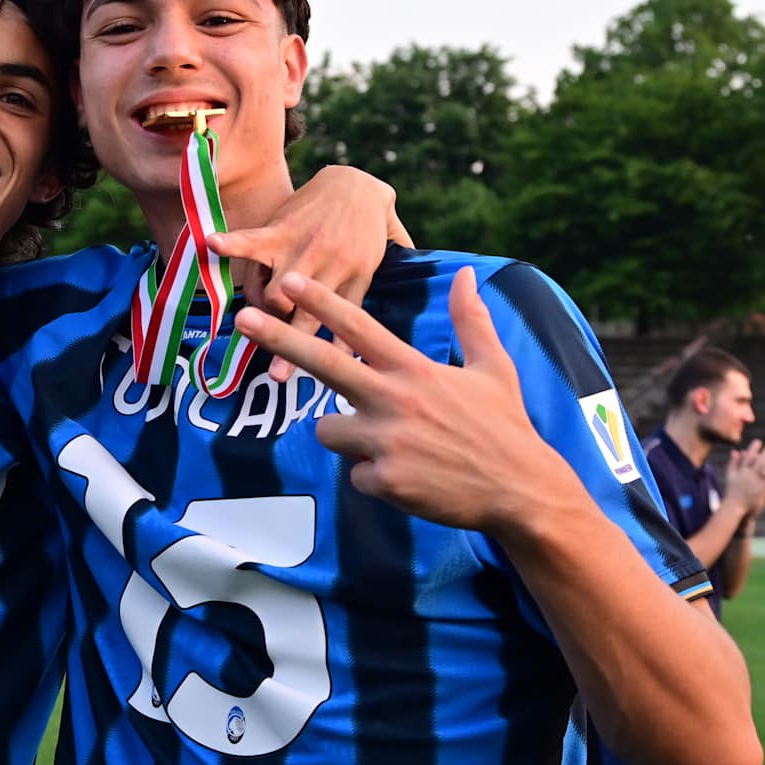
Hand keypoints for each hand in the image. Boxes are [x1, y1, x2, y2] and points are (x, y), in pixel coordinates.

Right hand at [208, 166, 411, 382]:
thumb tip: (385, 336)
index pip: (339, 325)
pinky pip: (253, 240)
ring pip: (277, 293)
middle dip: (289, 345)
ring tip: (251, 320)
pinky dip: (232, 243)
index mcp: (354, 282)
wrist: (356, 182)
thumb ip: (369, 300)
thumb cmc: (365, 230)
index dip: (327, 354)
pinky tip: (210, 244)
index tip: (318, 377)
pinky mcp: (282, 230)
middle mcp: (328, 270)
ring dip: (262, 309)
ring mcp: (303, 249)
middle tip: (276, 374)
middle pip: (303, 317)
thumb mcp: (377, 267)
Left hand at [235, 268, 578, 534]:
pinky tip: (412, 478)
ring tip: (395, 444)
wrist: (522, 491)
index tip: (289, 280)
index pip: (360, 326)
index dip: (322, 300)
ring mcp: (387, 441)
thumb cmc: (504, 426)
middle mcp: (395, 399)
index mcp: (415, 370)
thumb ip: (471, 321)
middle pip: (324, 363)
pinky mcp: (385, 480)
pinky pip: (355, 475)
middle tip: (242, 318)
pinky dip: (376, 478)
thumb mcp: (493, 368)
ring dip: (348, 436)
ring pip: (328, 429)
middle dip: (280, 337)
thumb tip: (468, 274)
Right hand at [724, 438, 764, 517]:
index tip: (758, 441)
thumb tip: (736, 451)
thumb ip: (733, 463)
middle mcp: (748, 475)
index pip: (747, 457)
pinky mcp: (762, 490)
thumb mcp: (730, 475)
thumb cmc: (732, 491)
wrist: (734, 507)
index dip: (753, 448)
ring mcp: (755, 483)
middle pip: (758, 462)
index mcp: (740, 471)